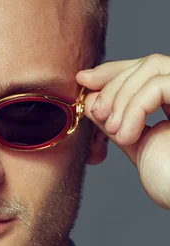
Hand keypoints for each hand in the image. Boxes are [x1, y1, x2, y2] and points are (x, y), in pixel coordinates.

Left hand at [76, 54, 169, 209]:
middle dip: (112, 82)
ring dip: (121, 98)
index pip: (148, 70)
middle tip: (95, 111)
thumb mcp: (136, 144)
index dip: (114, 71)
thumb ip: (118, 120)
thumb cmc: (169, 183)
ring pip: (153, 67)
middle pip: (149, 62)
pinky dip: (134, 108)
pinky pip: (159, 86)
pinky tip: (126, 136)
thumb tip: (92, 100)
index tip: (83, 81)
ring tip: (114, 131)